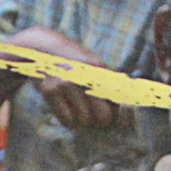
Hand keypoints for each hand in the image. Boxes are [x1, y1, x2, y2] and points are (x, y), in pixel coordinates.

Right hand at [9, 26, 124, 130]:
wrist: (42, 48)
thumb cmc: (74, 62)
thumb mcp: (94, 64)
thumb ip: (112, 82)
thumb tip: (128, 104)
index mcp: (99, 68)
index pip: (118, 101)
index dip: (117, 113)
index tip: (110, 112)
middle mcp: (84, 75)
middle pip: (103, 118)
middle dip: (98, 120)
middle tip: (91, 112)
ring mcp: (66, 83)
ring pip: (83, 121)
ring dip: (81, 120)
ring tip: (75, 106)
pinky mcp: (50, 91)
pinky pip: (67, 121)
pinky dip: (67, 120)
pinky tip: (64, 107)